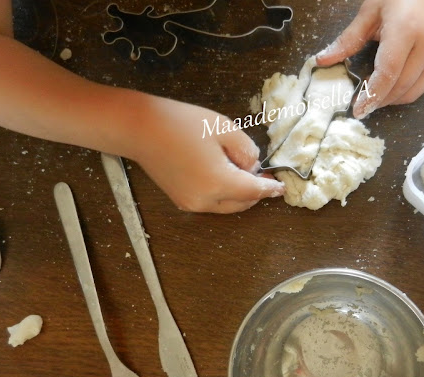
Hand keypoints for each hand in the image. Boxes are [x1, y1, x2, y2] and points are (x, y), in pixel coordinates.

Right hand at [133, 98, 283, 213]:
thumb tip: (252, 167)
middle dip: (256, 192)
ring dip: (240, 194)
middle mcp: (205, 200)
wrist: (140, 129)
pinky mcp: (182, 201)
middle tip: (265, 176)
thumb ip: (246, 150)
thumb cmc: (181, 123)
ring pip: (227, 206)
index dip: (270, 189)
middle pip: (242, 203)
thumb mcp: (224, 129)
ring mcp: (191, 203)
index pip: (254, 191)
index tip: (282, 187)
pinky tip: (224, 175)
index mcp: (218, 183)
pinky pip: (212, 203)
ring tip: (243, 172)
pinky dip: (224, 194)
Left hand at [316, 0, 423, 117]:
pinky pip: (422, 85)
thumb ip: (348, 40)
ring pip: (413, 92)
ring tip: (373, 96)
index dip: (372, 95)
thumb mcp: (370, 12)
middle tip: (360, 104)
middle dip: (379, 101)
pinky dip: (404, 92)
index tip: (358, 109)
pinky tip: (388, 87)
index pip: (388, 74)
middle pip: (400, 87)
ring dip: (391, 100)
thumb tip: (323, 60)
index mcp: (406, 30)